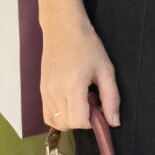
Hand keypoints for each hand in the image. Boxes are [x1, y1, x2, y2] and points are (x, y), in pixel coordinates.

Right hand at [39, 15, 121, 132]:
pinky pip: (48, 115)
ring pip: (57, 122)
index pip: (79, 122)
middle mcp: (55, 92)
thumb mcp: (106, 71)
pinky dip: (60, 115)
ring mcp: (45, 92)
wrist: (64, 30)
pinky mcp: (41, 91)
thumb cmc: (87, 46)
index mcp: (72, 86)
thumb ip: (111, 99)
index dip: (93, 121)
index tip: (100, 108)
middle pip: (68, 124)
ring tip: (81, 98)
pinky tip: (71, 100)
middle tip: (92, 100)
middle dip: (83, 119)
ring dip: (71, 117)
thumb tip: (113, 122)